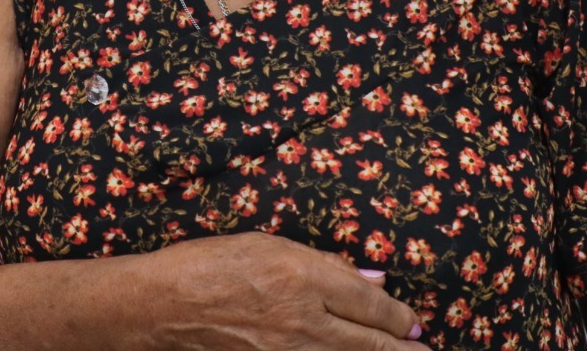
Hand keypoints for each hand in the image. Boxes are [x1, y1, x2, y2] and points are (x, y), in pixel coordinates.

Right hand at [143, 233, 427, 349]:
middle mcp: (304, 319)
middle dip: (403, 347)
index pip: (370, 302)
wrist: (162, 306)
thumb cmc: (209, 265)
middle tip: (424, 350)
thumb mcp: (267, 245)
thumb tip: (372, 280)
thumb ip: (323, 263)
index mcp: (302, 276)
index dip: (397, 316)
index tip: (411, 323)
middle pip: (372, 341)